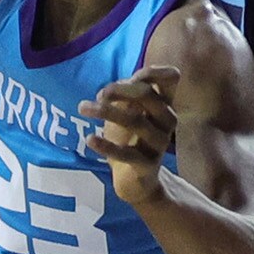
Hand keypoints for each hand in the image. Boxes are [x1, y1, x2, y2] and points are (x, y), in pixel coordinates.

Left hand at [77, 64, 179, 205]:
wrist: (137, 181)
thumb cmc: (130, 140)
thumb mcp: (127, 113)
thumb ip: (124, 96)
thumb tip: (111, 88)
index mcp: (165, 105)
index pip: (171, 79)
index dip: (152, 71)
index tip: (131, 76)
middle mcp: (167, 121)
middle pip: (146, 94)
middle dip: (119, 89)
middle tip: (99, 94)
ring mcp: (159, 143)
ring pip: (134, 120)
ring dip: (105, 111)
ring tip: (82, 107)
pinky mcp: (147, 164)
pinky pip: (126, 153)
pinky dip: (105, 145)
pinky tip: (90, 139)